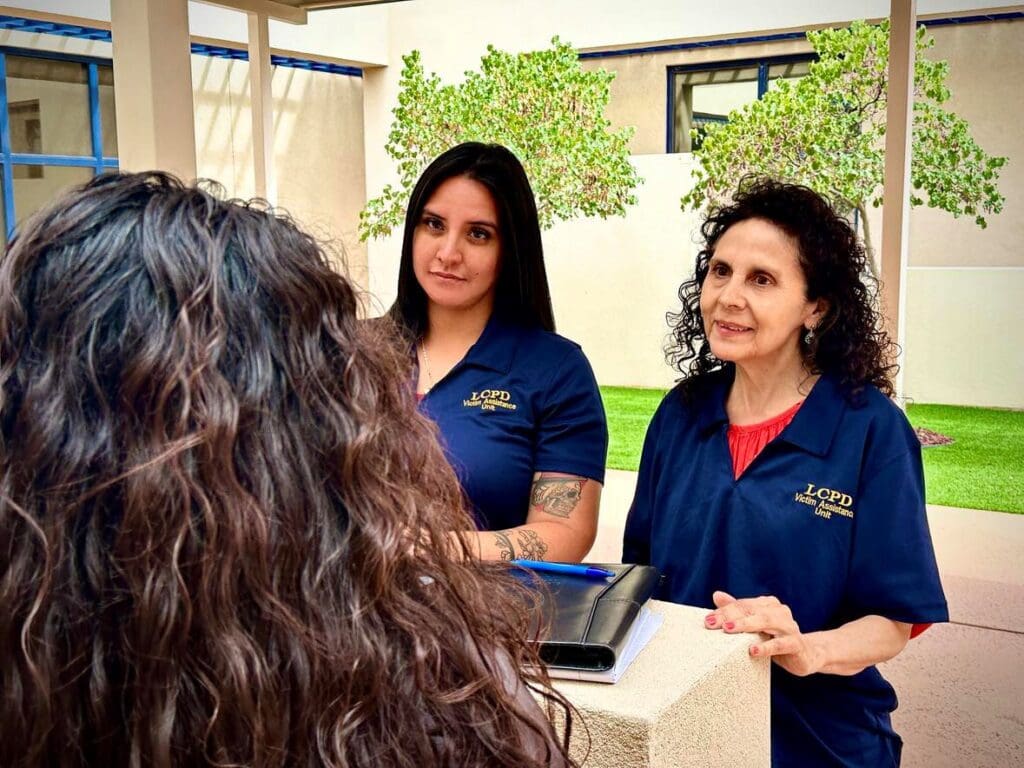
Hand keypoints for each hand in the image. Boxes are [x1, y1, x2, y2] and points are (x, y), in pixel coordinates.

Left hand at [704, 590, 823, 676]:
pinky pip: (781, 644)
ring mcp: (790, 626)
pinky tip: (752, 650)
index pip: (742, 605)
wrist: (806, 655)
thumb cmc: (775, 638)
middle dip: (730, 616)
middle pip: (751, 610)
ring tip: (728, 630)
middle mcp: (779, 611)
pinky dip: (766, 646)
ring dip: (746, 625)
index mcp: (768, 604)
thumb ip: (738, 610)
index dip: (724, 611)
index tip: (707, 620)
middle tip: (712, 623)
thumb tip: (716, 595)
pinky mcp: (797, 644)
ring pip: (766, 622)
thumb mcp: (755, 626)